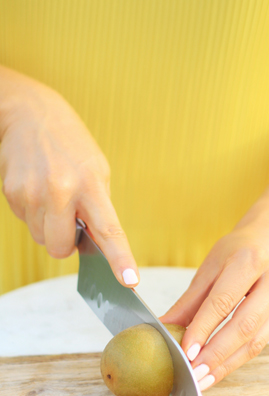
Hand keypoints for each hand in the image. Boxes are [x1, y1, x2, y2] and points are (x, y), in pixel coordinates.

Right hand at [0, 70, 138, 286]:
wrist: (32, 115)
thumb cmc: (72, 148)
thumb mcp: (98, 172)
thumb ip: (99, 210)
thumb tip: (97, 249)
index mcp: (91, 186)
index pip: (109, 230)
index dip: (120, 259)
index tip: (129, 280)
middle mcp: (61, 191)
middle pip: (61, 248)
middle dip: (66, 243)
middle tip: (71, 220)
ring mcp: (32, 193)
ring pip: (42, 239)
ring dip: (49, 227)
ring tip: (54, 196)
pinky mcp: (12, 193)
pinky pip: (25, 223)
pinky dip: (34, 214)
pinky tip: (38, 190)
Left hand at [159, 224, 268, 390]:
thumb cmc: (238, 251)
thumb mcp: (210, 267)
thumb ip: (189, 301)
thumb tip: (163, 329)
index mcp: (249, 261)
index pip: (224, 301)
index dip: (204, 328)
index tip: (185, 352)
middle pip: (244, 325)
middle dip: (217, 354)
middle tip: (194, 374)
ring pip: (256, 341)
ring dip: (228, 364)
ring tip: (204, 380)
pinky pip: (260, 343)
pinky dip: (237, 360)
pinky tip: (218, 370)